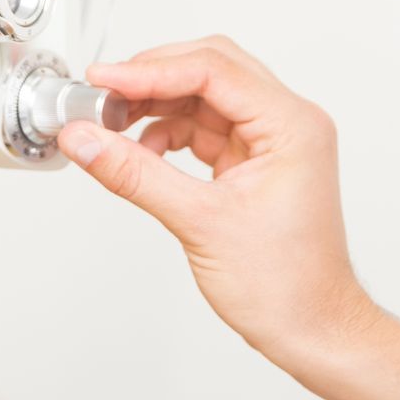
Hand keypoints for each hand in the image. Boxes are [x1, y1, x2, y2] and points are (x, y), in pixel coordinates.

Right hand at [60, 37, 399, 399]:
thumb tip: (86, 139)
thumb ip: (137, 174)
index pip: (213, 71)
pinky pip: (204, 127)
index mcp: (292, 125)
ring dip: (156, 104)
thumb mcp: (199, 223)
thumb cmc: (286, 286)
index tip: (104, 81)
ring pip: (204, 97)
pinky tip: (141, 151)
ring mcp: (272, 141)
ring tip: (112, 124)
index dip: (151, 71)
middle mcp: (288, 123)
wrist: (313, 330)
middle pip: (210, 70)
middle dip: (152, 78)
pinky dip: (168, 132)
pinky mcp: (254, 161)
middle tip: (102, 95)